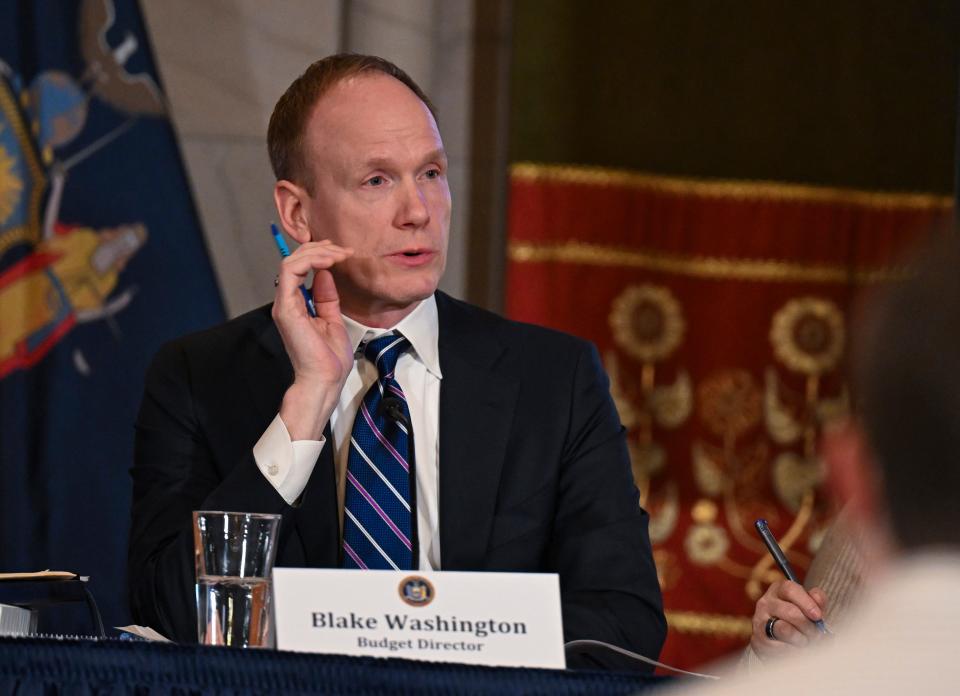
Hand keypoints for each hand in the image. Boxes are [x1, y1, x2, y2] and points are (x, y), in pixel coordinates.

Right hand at [273, 240, 353, 439]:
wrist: (325, 379)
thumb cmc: (329, 358)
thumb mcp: (333, 318)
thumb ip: (327, 296)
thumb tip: (325, 273)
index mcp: (296, 305)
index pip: (300, 268)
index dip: (320, 255)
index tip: (343, 254)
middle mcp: (287, 302)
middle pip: (294, 260)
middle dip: (320, 249)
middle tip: (343, 250)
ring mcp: (284, 304)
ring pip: (291, 261)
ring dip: (316, 252)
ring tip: (338, 254)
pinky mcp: (286, 308)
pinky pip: (290, 272)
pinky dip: (310, 261)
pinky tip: (330, 261)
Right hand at [750, 580, 827, 660]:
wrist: (776, 638)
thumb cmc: (797, 618)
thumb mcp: (808, 605)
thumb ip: (816, 600)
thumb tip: (818, 600)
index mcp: (778, 590)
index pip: (790, 589)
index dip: (807, 603)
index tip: (819, 616)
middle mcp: (766, 602)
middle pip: (791, 612)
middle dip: (809, 626)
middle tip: (817, 634)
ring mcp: (760, 620)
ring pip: (785, 630)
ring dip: (801, 639)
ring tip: (806, 641)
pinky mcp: (758, 639)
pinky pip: (780, 646)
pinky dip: (793, 650)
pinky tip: (795, 647)